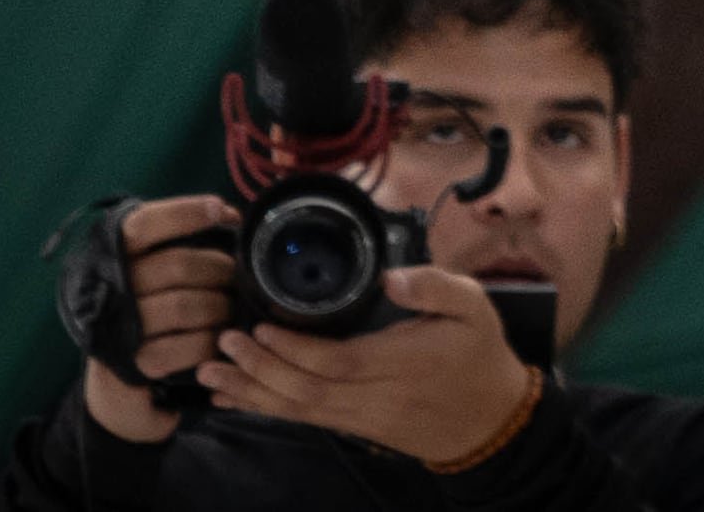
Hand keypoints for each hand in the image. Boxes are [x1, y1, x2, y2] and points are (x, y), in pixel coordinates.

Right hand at [80, 196, 236, 446]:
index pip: (144, 225)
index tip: (221, 210)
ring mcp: (120, 330)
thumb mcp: (147, 272)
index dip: (184, 213)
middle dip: (218, 268)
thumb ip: (178, 241)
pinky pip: (188, 345)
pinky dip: (211, 339)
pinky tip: (218, 337)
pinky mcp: (137, 364)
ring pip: (184, 305)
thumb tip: (229, 215)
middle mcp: (109, 290)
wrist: (116, 381)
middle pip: (176, 265)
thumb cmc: (143, 310)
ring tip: (229, 306)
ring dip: (218, 305)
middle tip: (235, 276)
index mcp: (109, 258)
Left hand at [200, 268, 538, 467]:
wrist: (489, 421)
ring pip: (299, 411)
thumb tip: (392, 276)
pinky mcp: (355, 428)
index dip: (294, 349)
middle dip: (260, 369)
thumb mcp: (474, 306)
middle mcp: (377, 396)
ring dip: (253, 393)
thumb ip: (434, 286)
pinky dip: (268, 409)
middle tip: (223, 343)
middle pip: (308, 390)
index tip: (261, 328)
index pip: (338, 361)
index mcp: (404, 362)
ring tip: (214, 374)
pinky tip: (238, 399)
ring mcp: (363, 418)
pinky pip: (306, 421)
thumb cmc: (478, 355)